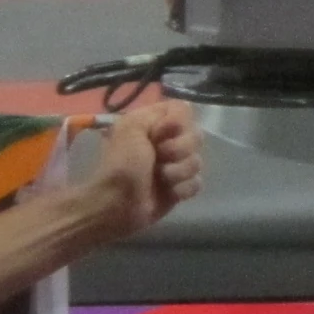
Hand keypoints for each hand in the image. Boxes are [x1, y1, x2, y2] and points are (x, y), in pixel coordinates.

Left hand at [87, 97, 203, 239]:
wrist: (116, 204)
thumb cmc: (121, 164)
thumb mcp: (131, 128)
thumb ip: (156, 112)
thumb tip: (185, 108)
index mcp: (153, 125)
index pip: (183, 111)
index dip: (178, 122)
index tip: (162, 132)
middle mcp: (166, 143)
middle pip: (196, 135)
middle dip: (180, 148)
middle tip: (159, 156)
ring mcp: (174, 166)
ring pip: (197, 161)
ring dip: (178, 170)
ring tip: (160, 178)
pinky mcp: (178, 189)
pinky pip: (196, 183)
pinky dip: (182, 189)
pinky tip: (168, 192)